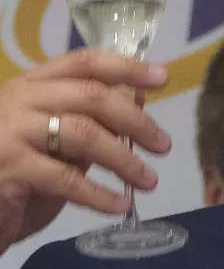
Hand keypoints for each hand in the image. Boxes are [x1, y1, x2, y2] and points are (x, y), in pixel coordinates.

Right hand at [0, 49, 171, 252]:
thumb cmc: (16, 170)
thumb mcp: (55, 139)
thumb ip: (89, 118)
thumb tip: (140, 97)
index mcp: (32, 85)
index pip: (84, 63)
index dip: (126, 67)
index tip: (162, 77)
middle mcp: (19, 101)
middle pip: (91, 96)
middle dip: (135, 120)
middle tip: (164, 145)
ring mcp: (10, 133)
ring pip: (83, 134)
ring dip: (124, 160)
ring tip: (149, 180)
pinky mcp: (10, 169)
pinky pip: (67, 179)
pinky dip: (99, 194)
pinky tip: (120, 205)